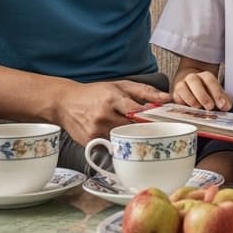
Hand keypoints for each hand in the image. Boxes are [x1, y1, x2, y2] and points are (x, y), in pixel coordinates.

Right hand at [53, 80, 171, 144]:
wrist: (65, 103)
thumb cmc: (95, 93)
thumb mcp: (121, 86)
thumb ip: (146, 92)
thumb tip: (167, 98)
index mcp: (112, 98)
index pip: (137, 112)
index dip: (151, 119)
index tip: (164, 123)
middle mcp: (103, 115)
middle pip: (132, 128)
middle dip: (144, 130)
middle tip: (156, 131)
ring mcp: (95, 131)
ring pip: (123, 140)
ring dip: (132, 138)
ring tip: (137, 134)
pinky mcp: (90, 142)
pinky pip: (111, 146)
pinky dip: (118, 144)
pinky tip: (120, 139)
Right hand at [172, 70, 231, 110]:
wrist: (191, 87)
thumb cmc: (207, 92)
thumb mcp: (218, 94)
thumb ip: (224, 100)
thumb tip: (226, 106)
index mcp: (205, 76)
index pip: (210, 80)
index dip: (217, 92)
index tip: (221, 104)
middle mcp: (192, 78)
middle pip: (194, 81)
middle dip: (203, 95)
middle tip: (210, 107)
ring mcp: (182, 84)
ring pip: (182, 87)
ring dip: (190, 99)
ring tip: (198, 108)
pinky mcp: (175, 93)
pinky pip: (176, 96)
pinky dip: (181, 102)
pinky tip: (188, 109)